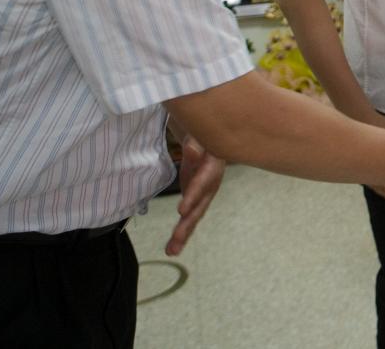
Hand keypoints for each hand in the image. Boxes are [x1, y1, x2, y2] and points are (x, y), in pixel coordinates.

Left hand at [165, 136, 225, 256]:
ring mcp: (203, 195)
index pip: (203, 182)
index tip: (182, 210)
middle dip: (188, 223)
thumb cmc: (203, 134)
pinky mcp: (195, 201)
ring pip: (194, 217)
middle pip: (200, 206)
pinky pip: (188, 218)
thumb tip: (191, 152)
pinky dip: (181, 233)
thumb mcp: (199, 134)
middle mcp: (210, 185)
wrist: (208, 140)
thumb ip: (195, 143)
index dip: (193, 195)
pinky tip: (172, 248)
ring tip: (172, 250)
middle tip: (177, 238)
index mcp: (212, 168)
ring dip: (183, 234)